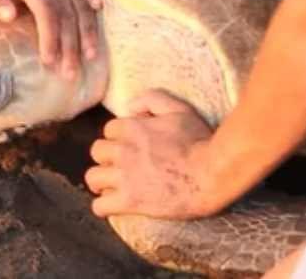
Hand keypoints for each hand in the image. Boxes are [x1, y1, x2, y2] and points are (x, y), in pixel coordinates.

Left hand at [0, 0, 100, 76]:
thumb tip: (10, 17)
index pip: (45, 13)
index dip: (51, 39)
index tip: (51, 62)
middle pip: (66, 13)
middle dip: (71, 45)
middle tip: (72, 72)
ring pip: (80, 0)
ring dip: (86, 29)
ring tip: (90, 54)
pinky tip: (98, 9)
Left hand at [86, 89, 223, 219]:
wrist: (212, 174)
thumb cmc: (199, 141)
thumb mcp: (180, 109)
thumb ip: (152, 99)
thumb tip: (130, 108)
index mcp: (133, 128)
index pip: (109, 130)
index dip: (120, 137)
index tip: (132, 145)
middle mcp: (123, 151)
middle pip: (97, 152)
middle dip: (108, 157)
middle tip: (122, 165)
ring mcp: (124, 177)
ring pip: (93, 178)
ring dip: (102, 181)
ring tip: (114, 185)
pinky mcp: (129, 201)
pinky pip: (100, 206)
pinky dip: (105, 206)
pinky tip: (116, 205)